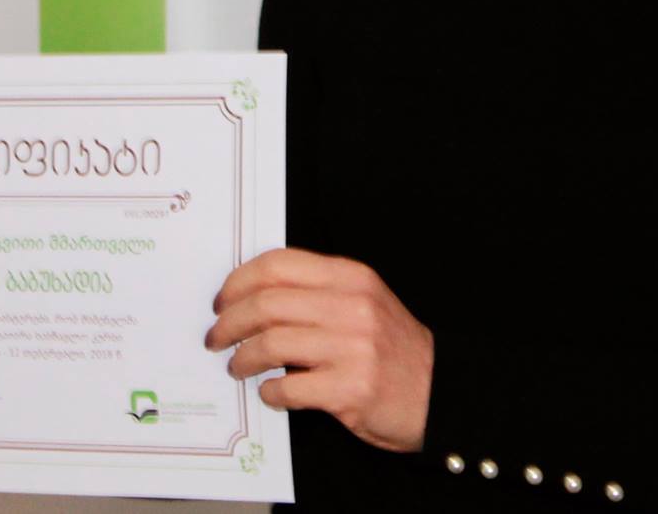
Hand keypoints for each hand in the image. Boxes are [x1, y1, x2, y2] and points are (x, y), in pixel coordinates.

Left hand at [206, 248, 434, 453]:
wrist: (442, 393)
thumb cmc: (392, 350)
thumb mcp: (363, 302)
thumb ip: (316, 292)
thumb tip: (250, 297)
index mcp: (350, 278)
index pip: (277, 265)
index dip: (238, 282)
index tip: (222, 301)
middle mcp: (352, 307)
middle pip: (266, 304)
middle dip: (229, 322)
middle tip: (216, 337)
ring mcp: (353, 349)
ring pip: (271, 343)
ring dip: (243, 358)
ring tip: (238, 366)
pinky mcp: (352, 389)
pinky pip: (289, 388)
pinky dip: (270, 392)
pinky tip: (270, 393)